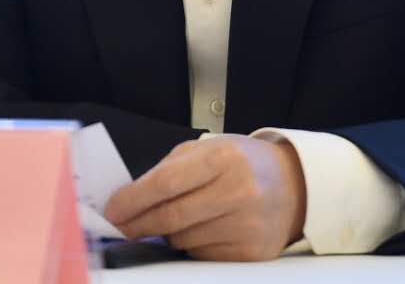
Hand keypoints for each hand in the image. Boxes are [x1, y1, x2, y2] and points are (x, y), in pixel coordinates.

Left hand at [103, 134, 306, 260]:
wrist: (293, 185)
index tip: (112, 210)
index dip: (133, 200)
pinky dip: (192, 245)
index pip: (166, 183)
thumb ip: (168, 170)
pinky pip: (202, 255)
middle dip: (138, 224)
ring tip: (178, 218)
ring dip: (168, 233)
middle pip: (171, 217)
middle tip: (120, 226)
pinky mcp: (252, 252)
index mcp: (225, 157)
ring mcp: (248, 225)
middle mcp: (240, 191)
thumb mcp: (208, 149)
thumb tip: (127, 200)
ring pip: (183, 240)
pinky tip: (203, 229)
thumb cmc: (242, 164)